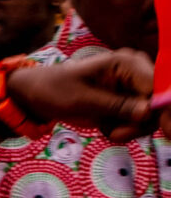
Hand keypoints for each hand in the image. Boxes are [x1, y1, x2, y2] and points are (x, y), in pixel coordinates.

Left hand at [7, 48, 157, 141]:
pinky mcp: (131, 102)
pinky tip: (106, 126)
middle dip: (138, 125)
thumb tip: (148, 112)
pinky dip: (124, 129)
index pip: (159, 88)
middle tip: (113, 135)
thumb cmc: (55, 89)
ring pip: (151, 117)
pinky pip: (140, 122)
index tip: (134, 127)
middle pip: (159, 104)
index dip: (154, 110)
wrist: (38, 94)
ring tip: (105, 129)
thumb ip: (116, 105)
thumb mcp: (82, 100)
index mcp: (128, 62)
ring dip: (130, 129)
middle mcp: (138, 72)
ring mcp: (136, 87)